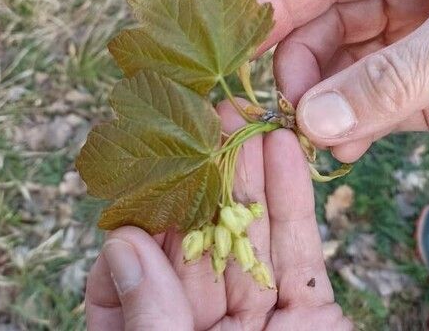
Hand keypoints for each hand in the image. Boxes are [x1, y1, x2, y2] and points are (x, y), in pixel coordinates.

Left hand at [85, 102, 351, 329]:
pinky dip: (295, 201)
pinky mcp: (310, 317)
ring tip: (249, 120)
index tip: (148, 166)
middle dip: (205, 177)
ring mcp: (257, 320)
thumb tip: (119, 242)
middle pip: (197, 241)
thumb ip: (148, 325)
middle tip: (209, 118)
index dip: (139, 218)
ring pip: (249, 236)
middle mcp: (198, 329)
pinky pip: (298, 253)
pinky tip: (286, 150)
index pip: (129, 276)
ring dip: (252, 175)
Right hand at [257, 0, 428, 161]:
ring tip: (310, 133)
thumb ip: (394, 78)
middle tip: (286, 103)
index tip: (248, 36)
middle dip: (305, 61)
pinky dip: (354, 127)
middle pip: (332, 23)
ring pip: (349, 70)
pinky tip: (343, 148)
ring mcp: (420, 48)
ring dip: (325, 100)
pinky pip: (376, 108)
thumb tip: (311, 118)